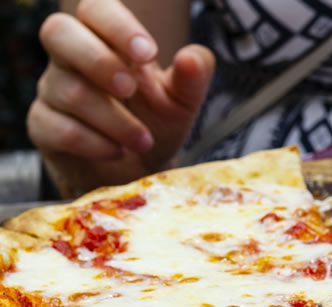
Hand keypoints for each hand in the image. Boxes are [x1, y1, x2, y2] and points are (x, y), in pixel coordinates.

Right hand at [27, 0, 214, 197]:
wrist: (137, 170)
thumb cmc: (155, 122)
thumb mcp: (183, 101)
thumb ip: (193, 77)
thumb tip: (193, 58)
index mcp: (107, 40)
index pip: (95, 9)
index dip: (117, 25)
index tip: (148, 53)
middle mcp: (72, 58)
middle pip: (58, 32)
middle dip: (98, 61)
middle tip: (131, 90)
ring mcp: (53, 91)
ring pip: (68, 91)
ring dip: (114, 120)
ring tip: (143, 140)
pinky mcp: (43, 126)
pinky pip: (57, 128)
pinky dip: (95, 144)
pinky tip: (117, 151)